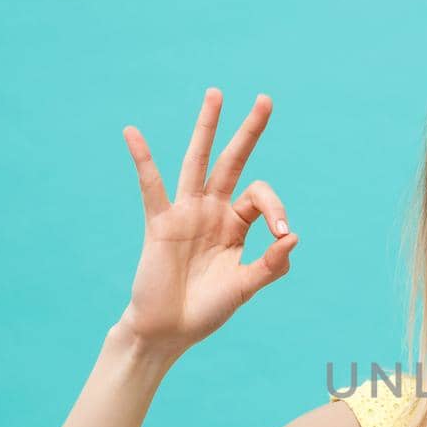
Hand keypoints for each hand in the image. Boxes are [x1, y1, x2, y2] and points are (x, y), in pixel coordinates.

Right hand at [115, 88, 297, 357]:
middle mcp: (212, 212)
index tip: (282, 234)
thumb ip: (270, 265)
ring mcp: (185, 214)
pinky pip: (150, 187)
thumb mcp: (245, 288)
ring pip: (197, 162)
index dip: (276, 209)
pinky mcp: (159, 224)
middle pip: (233, 162)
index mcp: (235, 226)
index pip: (260, 198)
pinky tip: (132, 133)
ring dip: (206, 128)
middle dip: (249, 132)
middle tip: (267, 99)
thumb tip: (294, 237)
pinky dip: (142, 159)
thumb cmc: (206, 310)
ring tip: (216, 94)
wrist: (168, 332)